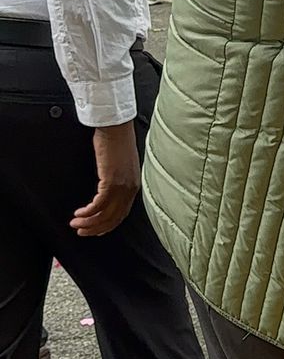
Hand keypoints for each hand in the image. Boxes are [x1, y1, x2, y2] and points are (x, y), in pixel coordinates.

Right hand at [71, 121, 140, 236]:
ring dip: (89, 223)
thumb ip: (117, 178)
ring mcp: (122, 186)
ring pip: (105, 214)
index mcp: (133, 186)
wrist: (115, 127)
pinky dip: (88, 212)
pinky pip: (98, 204)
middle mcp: (130, 189)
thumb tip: (107, 188)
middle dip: (96, 228)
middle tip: (82, 232)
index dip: (108, 225)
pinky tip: (78, 214)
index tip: (96, 231)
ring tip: (76, 225)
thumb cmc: (116, 141)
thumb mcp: (120, 164)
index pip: (122, 213)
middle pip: (114, 218)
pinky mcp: (111, 181)